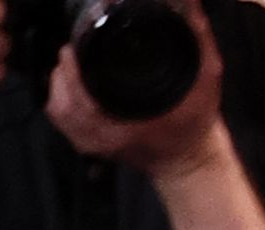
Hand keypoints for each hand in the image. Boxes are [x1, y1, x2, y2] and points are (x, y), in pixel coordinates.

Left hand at [50, 0, 224, 177]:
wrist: (187, 159)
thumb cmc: (195, 122)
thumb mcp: (206, 74)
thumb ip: (197, 34)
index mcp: (127, 125)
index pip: (84, 100)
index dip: (74, 71)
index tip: (74, 46)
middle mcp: (105, 137)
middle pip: (63, 103)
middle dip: (64, 70)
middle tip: (74, 47)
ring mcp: (95, 143)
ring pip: (58, 111)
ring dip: (60, 83)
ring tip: (72, 61)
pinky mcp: (90, 144)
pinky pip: (62, 120)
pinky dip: (60, 97)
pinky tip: (70, 82)